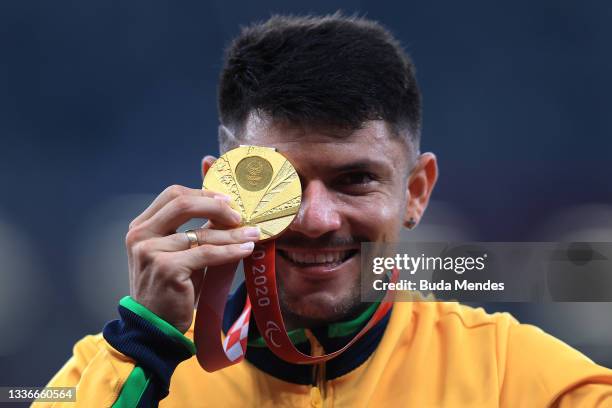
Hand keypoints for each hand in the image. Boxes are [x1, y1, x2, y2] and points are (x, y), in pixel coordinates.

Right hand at [125, 184, 259, 332]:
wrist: (154, 326)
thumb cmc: (170, 289)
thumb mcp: (178, 254)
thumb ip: (195, 231)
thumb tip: (228, 213)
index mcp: (141, 226)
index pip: (173, 194)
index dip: (203, 193)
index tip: (227, 200)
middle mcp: (141, 235)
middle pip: (183, 203)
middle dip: (217, 206)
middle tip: (239, 215)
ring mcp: (151, 251)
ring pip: (201, 233)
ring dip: (232, 233)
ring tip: (253, 233)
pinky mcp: (167, 268)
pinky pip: (207, 254)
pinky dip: (230, 251)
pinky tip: (246, 250)